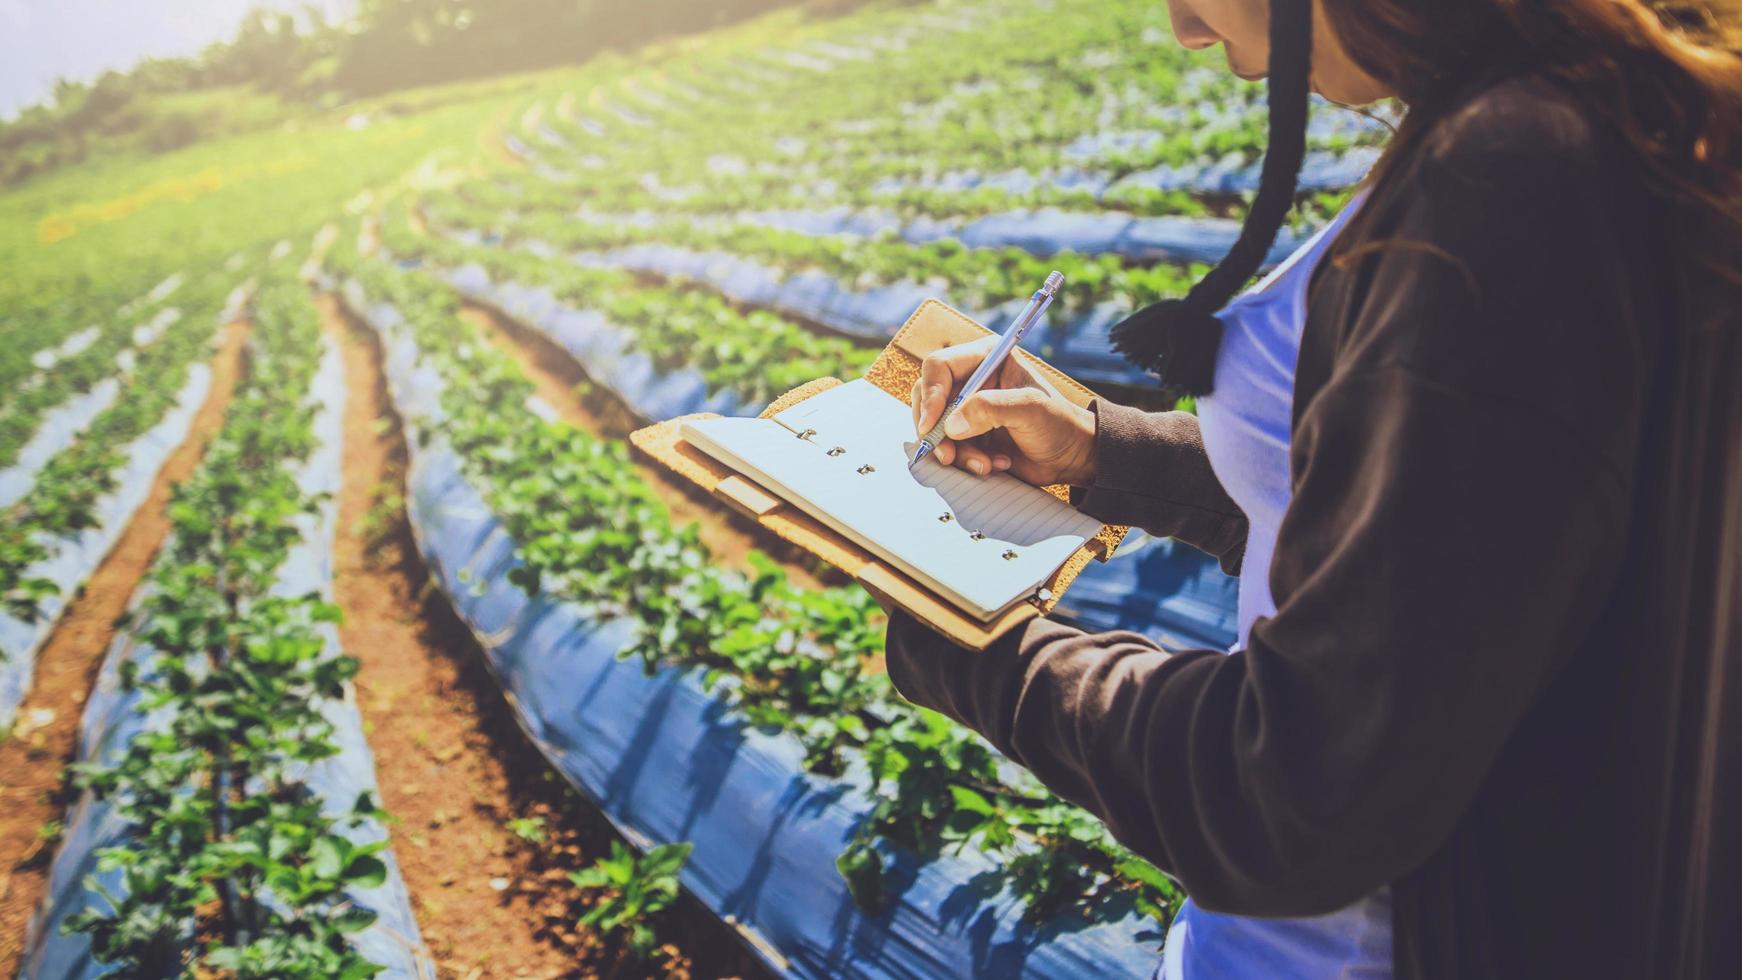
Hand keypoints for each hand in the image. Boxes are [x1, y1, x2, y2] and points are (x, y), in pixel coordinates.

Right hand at [910, 336, 1096, 485]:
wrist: (1071, 456)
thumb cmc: (1058, 423)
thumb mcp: (1029, 409)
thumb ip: (990, 409)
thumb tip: (951, 425)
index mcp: (985, 358)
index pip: (939, 367)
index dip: (931, 395)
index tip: (932, 425)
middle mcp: (971, 380)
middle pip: (927, 398)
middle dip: (935, 430)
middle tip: (947, 454)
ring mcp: (967, 409)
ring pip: (936, 428)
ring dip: (955, 452)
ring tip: (984, 465)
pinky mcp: (968, 435)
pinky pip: (948, 448)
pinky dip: (965, 461)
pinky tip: (993, 465)